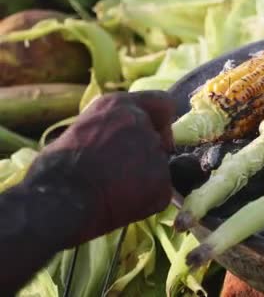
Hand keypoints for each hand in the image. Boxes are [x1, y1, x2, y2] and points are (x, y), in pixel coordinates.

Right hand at [24, 91, 176, 245]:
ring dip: (144, 177)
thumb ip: (112, 128)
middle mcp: (143, 124)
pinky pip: (160, 191)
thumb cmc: (58, 168)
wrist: (60, 199)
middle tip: (121, 172)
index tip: (155, 132)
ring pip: (159, 167)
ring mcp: (156, 152)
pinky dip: (147, 199)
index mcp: (120, 106)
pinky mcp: (163, 181)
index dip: (160, 120)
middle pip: (158, 139)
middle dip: (146, 154)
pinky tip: (122, 203)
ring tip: (115, 189)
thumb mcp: (84, 129)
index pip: (162, 103)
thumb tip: (122, 140)